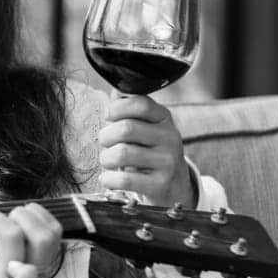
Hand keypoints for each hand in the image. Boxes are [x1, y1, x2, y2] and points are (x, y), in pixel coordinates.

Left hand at [98, 90, 194, 206]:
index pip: (140, 103)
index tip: (109, 117)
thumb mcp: (144, 127)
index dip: (117, 108)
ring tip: (108, 161)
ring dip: (106, 159)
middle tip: (105, 143)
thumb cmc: (147, 152)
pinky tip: (109, 179)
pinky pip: (124, 179)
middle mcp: (170, 137)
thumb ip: (128, 109)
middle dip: (106, 136)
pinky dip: (109, 179)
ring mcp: (168, 162)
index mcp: (164, 119)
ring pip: (122, 154)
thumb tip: (115, 90)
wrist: (172, 186)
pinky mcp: (160, 184)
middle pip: (126, 129)